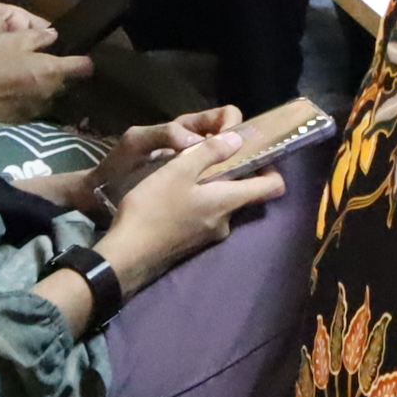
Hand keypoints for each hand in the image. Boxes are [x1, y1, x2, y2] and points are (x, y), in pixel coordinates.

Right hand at [0, 26, 89, 123]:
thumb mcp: (14, 40)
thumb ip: (39, 38)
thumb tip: (54, 36)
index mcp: (53, 70)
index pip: (83, 67)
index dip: (84, 61)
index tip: (81, 57)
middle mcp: (50, 92)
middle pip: (67, 83)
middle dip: (64, 75)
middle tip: (52, 65)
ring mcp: (37, 108)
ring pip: (51, 96)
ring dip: (47, 88)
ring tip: (33, 79)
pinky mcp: (22, 119)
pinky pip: (35, 107)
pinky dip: (32, 100)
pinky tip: (19, 93)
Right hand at [95, 123, 283, 287]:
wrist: (124, 257)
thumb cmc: (152, 209)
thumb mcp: (177, 171)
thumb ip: (209, 153)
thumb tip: (239, 139)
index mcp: (227, 202)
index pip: (272, 187)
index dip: (272, 167)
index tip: (257, 151)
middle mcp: (225, 222)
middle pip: (244, 194)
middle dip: (234, 173)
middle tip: (214, 155)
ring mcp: (208, 236)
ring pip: (221, 205)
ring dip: (213, 188)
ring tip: (190, 172)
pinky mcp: (192, 244)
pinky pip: (205, 217)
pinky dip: (199, 203)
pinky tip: (176, 195)